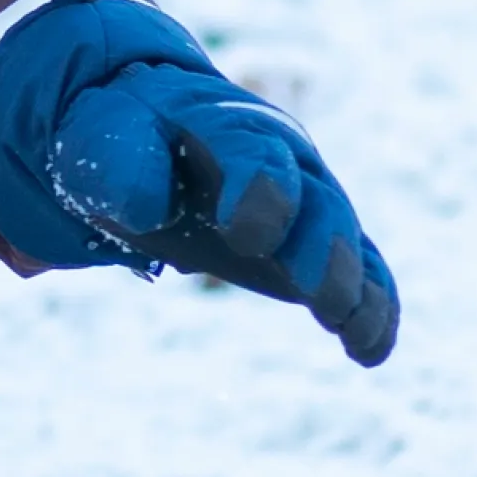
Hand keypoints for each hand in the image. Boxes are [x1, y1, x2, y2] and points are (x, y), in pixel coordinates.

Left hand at [49, 63, 398, 365]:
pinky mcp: (317, 246)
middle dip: (321, 248)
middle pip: (318, 202)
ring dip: (352, 285)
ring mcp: (308, 202)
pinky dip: (371, 310)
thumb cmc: (126, 135)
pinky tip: (366, 352)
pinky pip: (362, 276)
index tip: (244, 238)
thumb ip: (122, 164)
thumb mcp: (104, 137)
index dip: (258, 195)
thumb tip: (147, 210)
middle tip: (313, 291)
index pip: (256, 155)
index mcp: (231, 124)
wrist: (148, 136)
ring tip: (347, 326)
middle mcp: (286, 159)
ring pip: (346, 242)